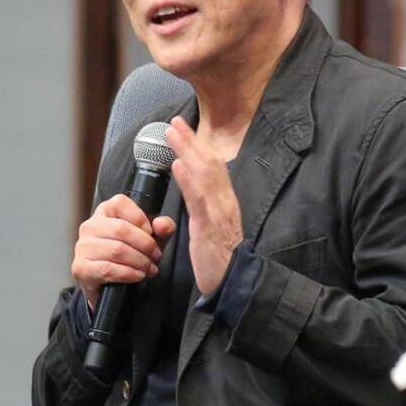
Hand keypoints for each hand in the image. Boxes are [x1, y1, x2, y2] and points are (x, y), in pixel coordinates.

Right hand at [72, 194, 175, 311]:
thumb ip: (162, 228)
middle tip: (156, 256)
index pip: (120, 203)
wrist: (111, 285)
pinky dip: (128, 273)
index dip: (140, 217)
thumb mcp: (151, 238)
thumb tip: (162, 224)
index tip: (151, 232)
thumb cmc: (130, 255)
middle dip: (145, 244)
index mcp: (105, 211)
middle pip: (121, 229)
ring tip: (149, 268)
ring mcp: (83, 247)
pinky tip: (138, 275)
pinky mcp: (81, 267)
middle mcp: (90, 226)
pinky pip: (108, 269)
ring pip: (116, 250)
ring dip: (139, 261)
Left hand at [166, 116, 243, 294]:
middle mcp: (226, 203)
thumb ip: (206, 209)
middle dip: (191, 141)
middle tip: (174, 122)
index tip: (184, 130)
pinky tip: (178, 164)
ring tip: (171, 133)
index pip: (213, 168)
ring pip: (205, 174)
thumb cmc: (221, 260)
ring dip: (187, 151)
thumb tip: (193, 192)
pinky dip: (188, 178)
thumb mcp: (214, 229)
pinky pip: (199, 198)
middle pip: (209, 163)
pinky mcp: (210, 227)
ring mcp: (220, 213)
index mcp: (226, 203)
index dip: (199, 146)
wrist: (233, 284)